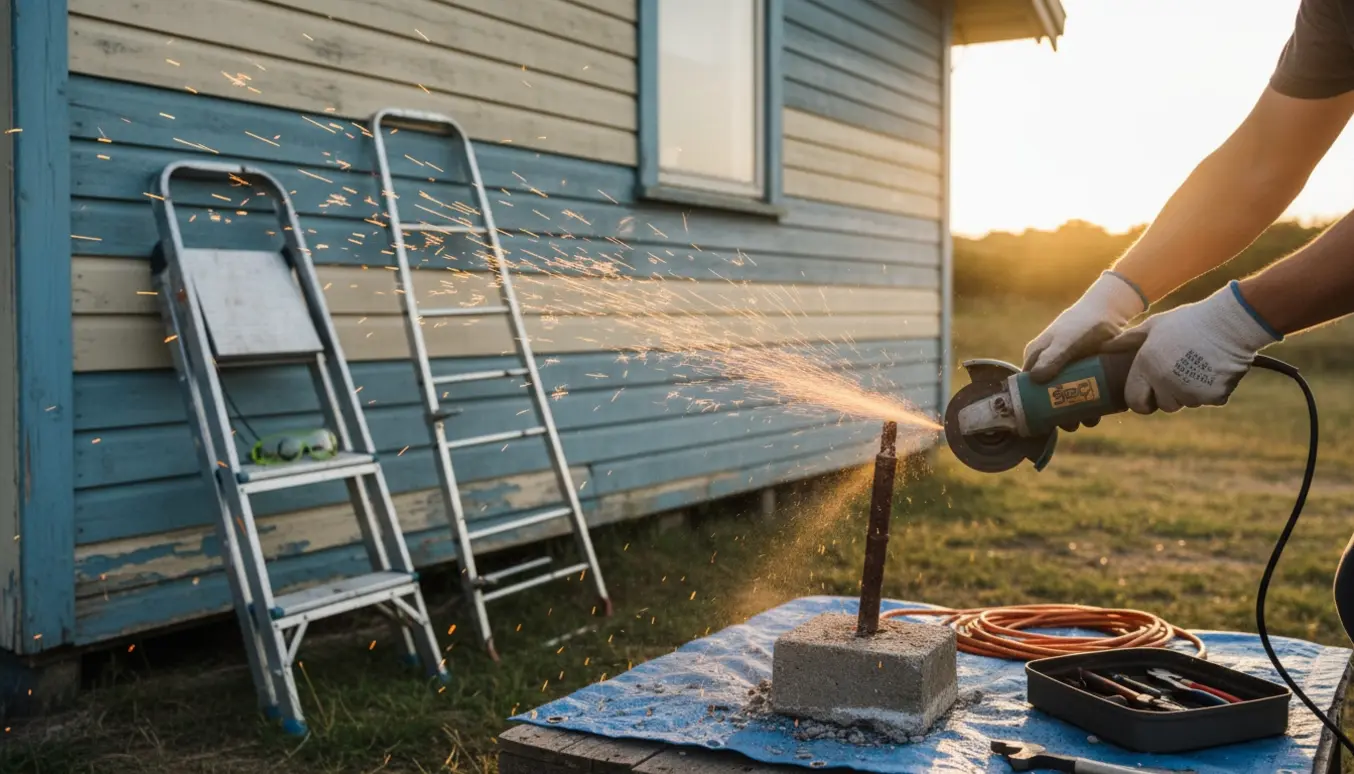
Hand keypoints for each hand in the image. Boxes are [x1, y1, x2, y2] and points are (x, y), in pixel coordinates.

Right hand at [1022, 272, 1147, 431]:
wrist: (1109, 313)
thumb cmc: (1080, 324)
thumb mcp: (1064, 340)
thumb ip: (1052, 357)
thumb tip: (1034, 378)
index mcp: (1035, 358)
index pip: (1026, 387)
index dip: (1032, 405)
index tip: (1043, 421)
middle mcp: (1048, 367)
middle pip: (1048, 397)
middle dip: (1059, 414)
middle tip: (1071, 424)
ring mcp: (1068, 372)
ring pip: (1068, 398)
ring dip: (1077, 413)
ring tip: (1089, 421)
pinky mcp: (1086, 375)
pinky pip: (1085, 394)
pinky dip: (1091, 405)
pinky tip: (1100, 413)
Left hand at [1103, 281, 1280, 413]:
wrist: (1230, 322)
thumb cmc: (1189, 321)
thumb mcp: (1154, 325)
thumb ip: (1128, 340)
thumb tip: (1104, 348)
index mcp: (1146, 367)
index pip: (1135, 402)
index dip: (1142, 400)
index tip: (1149, 393)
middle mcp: (1165, 382)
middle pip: (1164, 404)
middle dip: (1169, 394)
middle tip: (1180, 371)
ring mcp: (1190, 391)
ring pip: (1186, 402)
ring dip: (1190, 391)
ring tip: (1197, 365)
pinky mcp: (1214, 396)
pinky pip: (1209, 400)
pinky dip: (1212, 390)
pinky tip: (1214, 368)